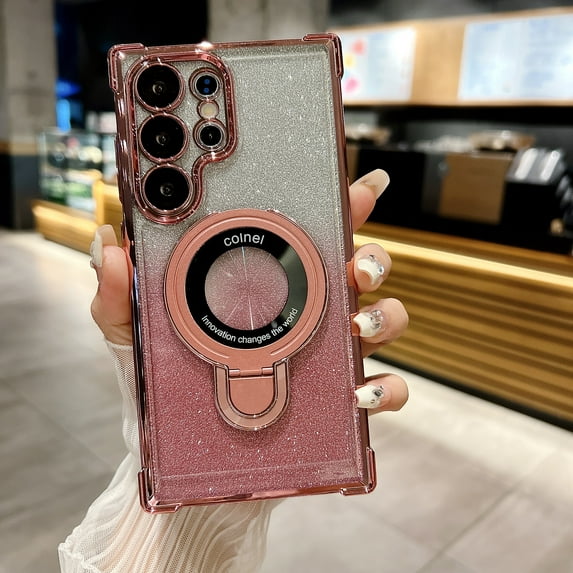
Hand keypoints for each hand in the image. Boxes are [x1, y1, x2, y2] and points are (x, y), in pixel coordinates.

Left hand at [90, 169, 408, 411]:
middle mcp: (307, 315)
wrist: (177, 456)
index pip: (313, 239)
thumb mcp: (134, 336)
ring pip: (382, 321)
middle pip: (362, 271)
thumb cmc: (164, 388)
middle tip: (357, 265)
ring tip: (357, 327)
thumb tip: (108, 244)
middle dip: (374, 258)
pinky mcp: (335, 404)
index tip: (363, 187)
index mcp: (271, 288)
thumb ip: (118, 293)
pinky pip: (382, 391)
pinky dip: (386, 389)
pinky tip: (360, 394)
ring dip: (384, 317)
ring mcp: (326, 357)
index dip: (344, 208)